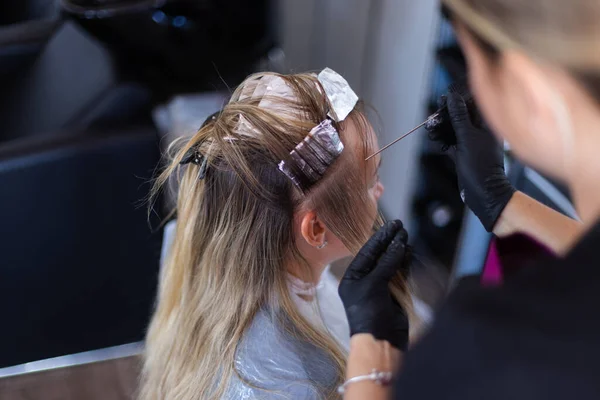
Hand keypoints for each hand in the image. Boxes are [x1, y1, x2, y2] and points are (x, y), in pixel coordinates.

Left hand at [339, 220, 409, 349]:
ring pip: (391, 263)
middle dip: (389, 241)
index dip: (379, 238)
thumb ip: (386, 263)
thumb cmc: (369, 312)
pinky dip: (405, 263)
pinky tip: (410, 251)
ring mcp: (380, 287)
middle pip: (379, 255)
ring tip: (406, 236)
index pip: (366, 252)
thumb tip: (399, 244)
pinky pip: (400, 273)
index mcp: (352, 277)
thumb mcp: (374, 284)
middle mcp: (365, 280)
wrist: (381, 340)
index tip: (392, 225)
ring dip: (399, 250)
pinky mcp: (395, 294)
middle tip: (400, 226)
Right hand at [440, 85, 515, 231]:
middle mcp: (480, 132)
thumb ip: (459, 116)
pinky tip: (435, 140)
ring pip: (454, 129)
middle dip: (445, 116)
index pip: (472, 105)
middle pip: (461, 116)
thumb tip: (452, 97)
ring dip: (442, 128)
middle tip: (433, 118)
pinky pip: (452, 142)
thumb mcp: (467, 137)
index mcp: (487, 125)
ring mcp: (472, 143)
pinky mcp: (464, 154)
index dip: (457, 101)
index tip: (442, 100)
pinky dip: (443, 140)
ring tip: (430, 130)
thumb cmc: (480, 164)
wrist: (483, 192)